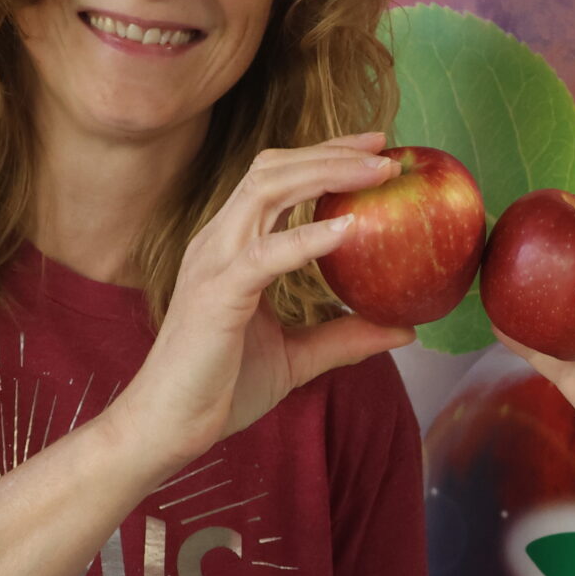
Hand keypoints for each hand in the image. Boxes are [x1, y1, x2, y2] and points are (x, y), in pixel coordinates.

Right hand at [106, 134, 413, 475]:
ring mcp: (214, 263)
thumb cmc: (221, 389)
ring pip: (266, 191)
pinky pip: (264, 254)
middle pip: (273, 169)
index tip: (374, 149)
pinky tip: (347, 229)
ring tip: (376, 173)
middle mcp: (219, 242)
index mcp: (232, 247)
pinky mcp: (216, 294)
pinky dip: (307, 238)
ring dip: (326, 174)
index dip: (323, 156)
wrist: (170, 427)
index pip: (276, 179)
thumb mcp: (297, 358)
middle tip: (385, 148)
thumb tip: (404, 330)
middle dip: (331, 151)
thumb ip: (344, 337)